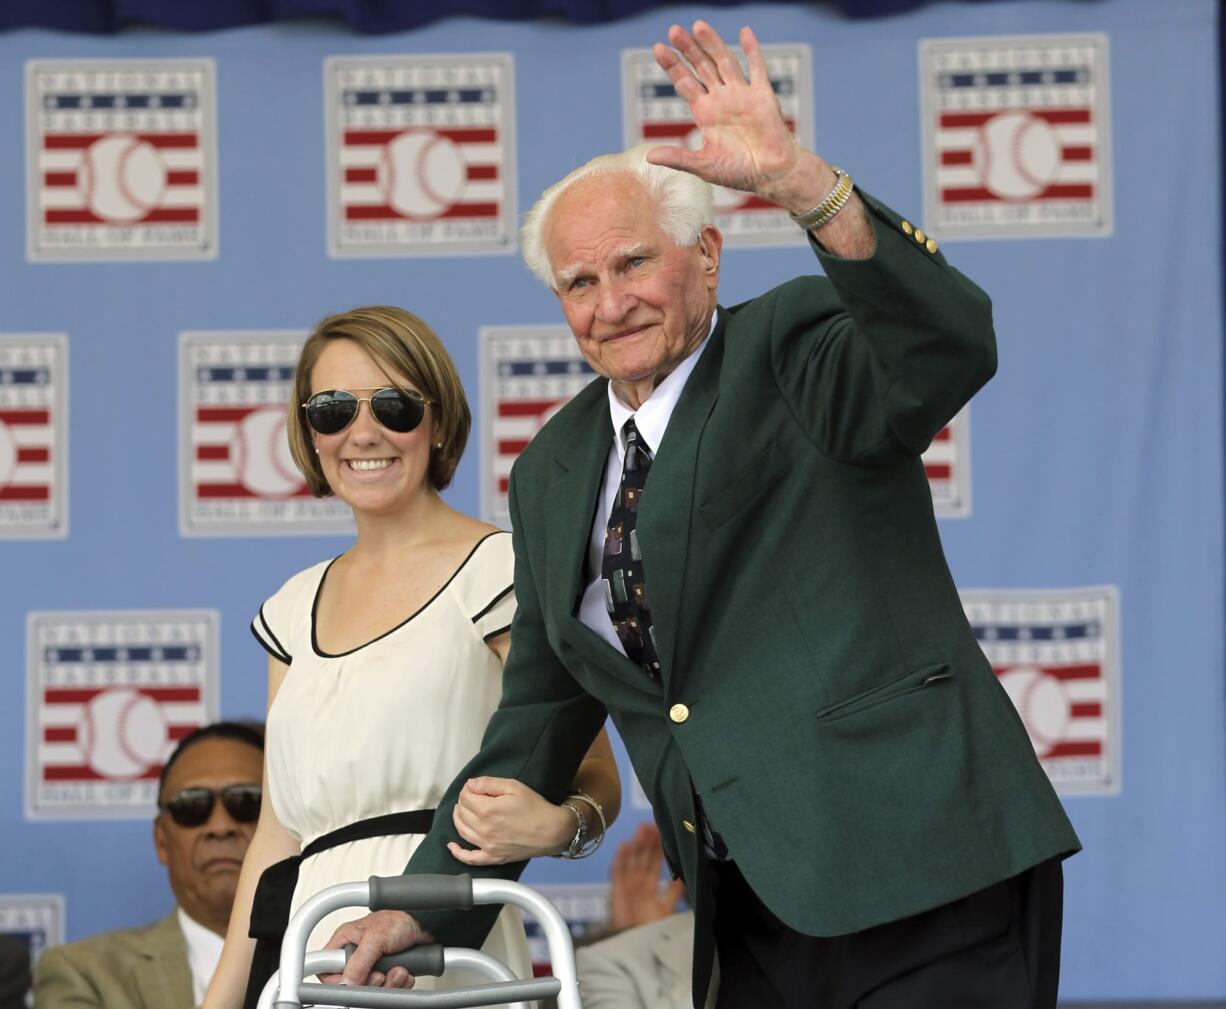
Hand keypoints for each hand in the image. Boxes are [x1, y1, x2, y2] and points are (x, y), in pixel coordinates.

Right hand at [322, 910, 431, 987]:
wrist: (428, 922)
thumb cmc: (401, 918)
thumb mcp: (376, 939)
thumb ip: (358, 963)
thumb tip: (346, 983)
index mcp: (346, 940)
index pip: (326, 968)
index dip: (335, 979)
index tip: (350, 982)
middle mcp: (358, 953)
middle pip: (352, 983)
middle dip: (370, 984)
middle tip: (381, 976)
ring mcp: (374, 963)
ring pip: (372, 988)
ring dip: (388, 984)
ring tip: (398, 970)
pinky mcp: (389, 970)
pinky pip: (389, 988)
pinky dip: (399, 984)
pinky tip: (405, 972)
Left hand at [447, 776, 574, 865]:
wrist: (551, 831)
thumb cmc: (535, 807)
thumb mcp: (514, 786)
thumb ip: (489, 783)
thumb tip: (470, 784)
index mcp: (488, 810)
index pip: (466, 797)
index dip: (468, 789)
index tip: (476, 787)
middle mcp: (483, 829)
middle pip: (461, 813)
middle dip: (464, 801)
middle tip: (473, 797)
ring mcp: (486, 846)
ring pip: (461, 831)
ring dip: (458, 819)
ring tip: (462, 811)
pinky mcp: (492, 858)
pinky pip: (469, 858)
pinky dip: (457, 852)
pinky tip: (452, 846)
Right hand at [608, 822, 685, 930]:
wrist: (635, 946)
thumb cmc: (649, 931)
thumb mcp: (666, 911)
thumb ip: (674, 894)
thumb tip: (687, 879)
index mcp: (650, 887)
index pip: (655, 862)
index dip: (659, 848)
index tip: (664, 832)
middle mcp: (638, 883)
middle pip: (643, 857)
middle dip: (647, 841)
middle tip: (652, 823)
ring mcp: (627, 885)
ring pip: (632, 860)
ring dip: (636, 844)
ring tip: (642, 829)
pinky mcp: (617, 890)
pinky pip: (617, 872)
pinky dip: (620, 858)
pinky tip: (625, 845)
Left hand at [649, 21, 831, 211]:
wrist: (771, 175)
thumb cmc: (738, 173)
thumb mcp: (703, 166)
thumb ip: (678, 158)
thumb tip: (648, 156)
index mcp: (705, 113)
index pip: (685, 83)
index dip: (672, 66)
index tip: (658, 49)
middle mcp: (721, 99)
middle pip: (701, 67)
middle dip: (687, 49)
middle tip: (673, 30)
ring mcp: (742, 95)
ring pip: (724, 62)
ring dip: (712, 44)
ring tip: (698, 26)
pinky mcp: (762, 96)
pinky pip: (758, 69)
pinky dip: (753, 51)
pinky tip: (745, 33)